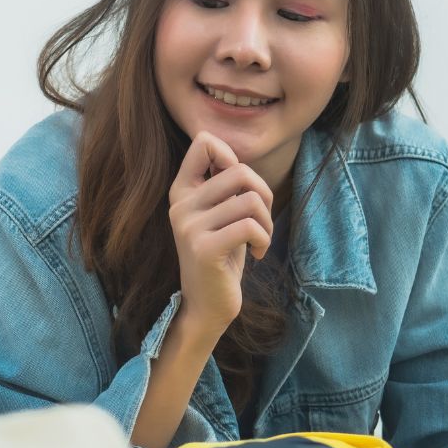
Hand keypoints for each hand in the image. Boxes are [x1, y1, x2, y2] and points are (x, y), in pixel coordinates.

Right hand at [167, 131, 273, 333]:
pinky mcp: (204, 248)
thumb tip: (234, 153)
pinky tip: (257, 254)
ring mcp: (189, 226)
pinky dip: (264, 239)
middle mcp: (180, 204)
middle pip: (240, 170)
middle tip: (261, 221)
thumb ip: (224, 185)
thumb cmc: (222, 256)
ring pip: (250, 199)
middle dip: (264, 195)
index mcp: (182, 190)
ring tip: (260, 239)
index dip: (232, 157)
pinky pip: (249, 226)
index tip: (240, 188)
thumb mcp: (220, 214)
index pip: (204, 142)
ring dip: (267, 222)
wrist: (207, 305)